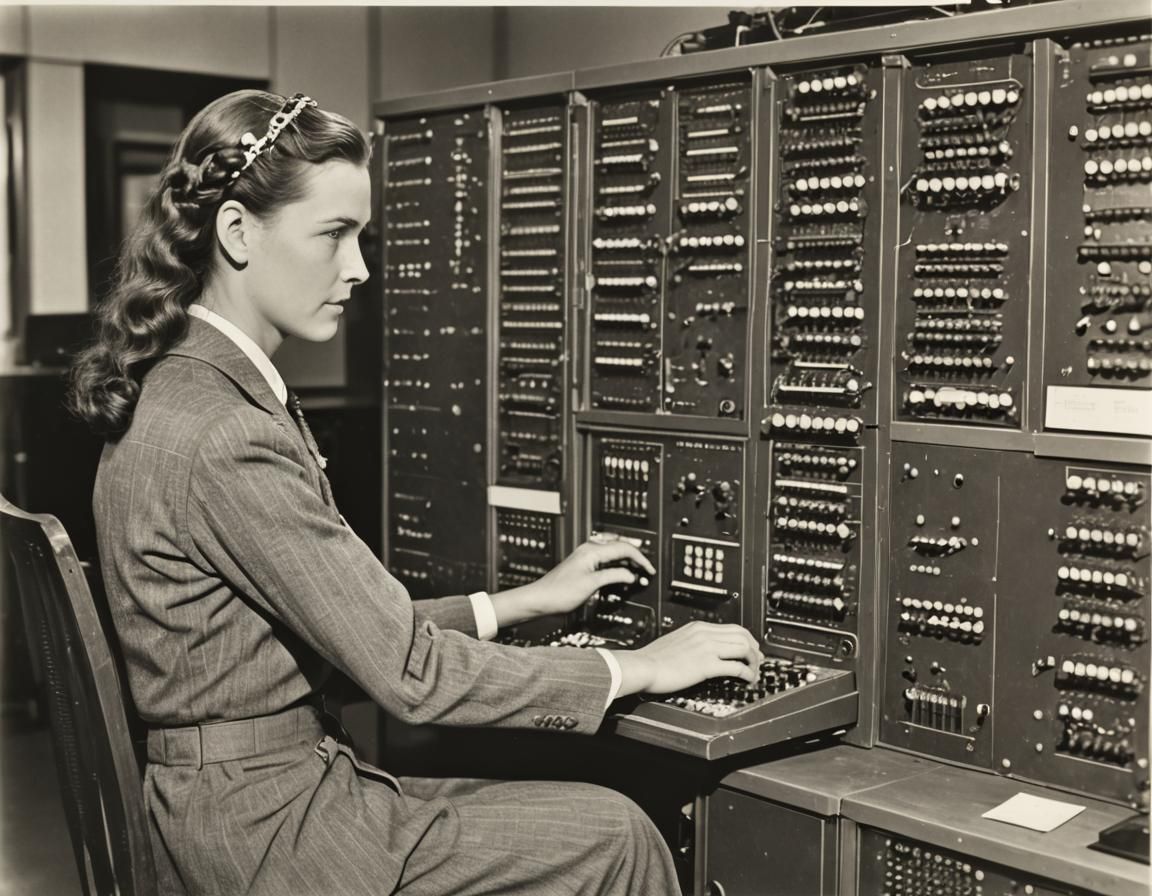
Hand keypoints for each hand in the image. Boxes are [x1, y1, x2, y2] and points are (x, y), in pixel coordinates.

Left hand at [489, 533, 655, 625]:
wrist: (540, 600)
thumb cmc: (558, 593)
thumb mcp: (591, 584)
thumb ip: (613, 576)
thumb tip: (630, 575)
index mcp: (592, 551)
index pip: (623, 548)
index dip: (640, 559)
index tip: (649, 570)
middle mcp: (589, 550)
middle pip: (619, 547)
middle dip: (636, 557)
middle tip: (647, 570)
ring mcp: (586, 558)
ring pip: (613, 554)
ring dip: (627, 562)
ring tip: (638, 573)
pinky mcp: (583, 567)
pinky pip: (606, 562)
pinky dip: (617, 567)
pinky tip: (621, 575)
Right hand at [610, 622, 763, 696]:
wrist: (642, 666)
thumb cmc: (654, 659)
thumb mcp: (676, 641)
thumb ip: (691, 642)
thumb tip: (703, 651)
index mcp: (698, 627)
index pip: (732, 628)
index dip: (747, 639)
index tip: (751, 649)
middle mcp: (705, 634)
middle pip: (743, 635)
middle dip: (755, 649)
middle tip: (758, 661)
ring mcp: (706, 648)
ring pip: (744, 648)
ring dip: (753, 662)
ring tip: (754, 673)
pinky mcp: (706, 665)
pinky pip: (736, 667)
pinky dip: (747, 673)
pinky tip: (748, 680)